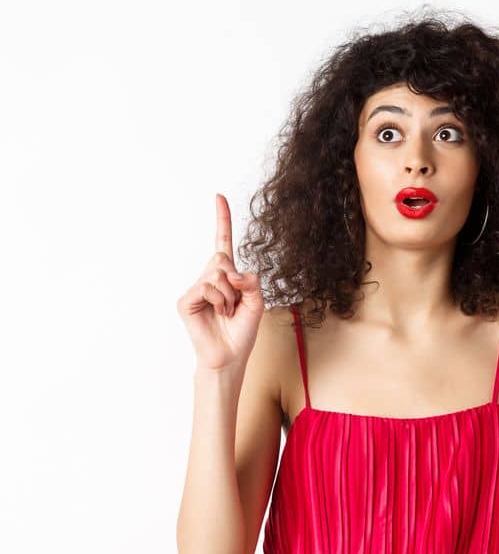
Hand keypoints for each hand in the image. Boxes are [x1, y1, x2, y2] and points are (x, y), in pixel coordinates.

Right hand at [176, 193, 264, 372]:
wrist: (229, 356)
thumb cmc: (242, 331)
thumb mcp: (257, 302)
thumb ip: (252, 281)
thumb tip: (231, 272)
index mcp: (226, 276)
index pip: (222, 243)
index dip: (222, 220)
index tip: (219, 196)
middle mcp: (208, 278)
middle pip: (222, 257)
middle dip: (236, 281)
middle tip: (234, 304)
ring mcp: (195, 288)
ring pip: (217, 273)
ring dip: (230, 296)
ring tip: (226, 312)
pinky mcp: (186, 300)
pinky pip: (208, 287)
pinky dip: (219, 301)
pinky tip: (217, 314)